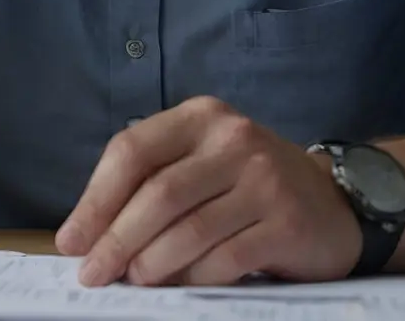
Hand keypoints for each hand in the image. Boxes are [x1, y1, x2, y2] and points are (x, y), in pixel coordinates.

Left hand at [55, 96, 363, 286]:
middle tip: (94, 275)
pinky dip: (196, 278)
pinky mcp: (287, 221)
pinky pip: (226, 258)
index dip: (95, 200)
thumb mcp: (201, 165)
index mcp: (201, 117)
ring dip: (152, 265)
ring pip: (189, 230)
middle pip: (158, 194)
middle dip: (117, 241)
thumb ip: (151, 185)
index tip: (72, 242)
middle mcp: (234, 139)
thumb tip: (86, 237)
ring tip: (136, 282)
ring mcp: (265, 179)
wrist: (333, 203)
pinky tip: (183, 286)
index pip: (132, 150)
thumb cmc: (248, 187)